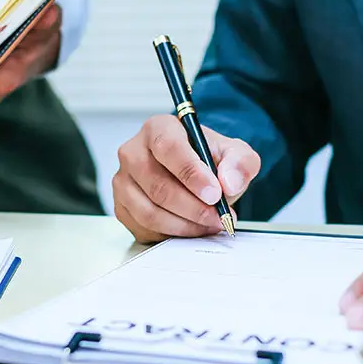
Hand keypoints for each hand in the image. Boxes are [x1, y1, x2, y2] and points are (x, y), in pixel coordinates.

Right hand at [114, 115, 260, 242]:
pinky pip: (145, 228)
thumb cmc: (208, 159)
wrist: (195, 175)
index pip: (168, 147)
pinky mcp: (122, 207)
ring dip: (186, 225)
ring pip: (150, 212)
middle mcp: (133, 152)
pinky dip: (173, 234)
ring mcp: (123, 182)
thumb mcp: (234, 153)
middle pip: (158, 186)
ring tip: (211, 224)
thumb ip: (240, 162)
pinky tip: (192, 228)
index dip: (191, 173)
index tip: (215, 193)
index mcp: (158, 128)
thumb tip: (229, 182)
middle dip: (194, 208)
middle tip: (219, 216)